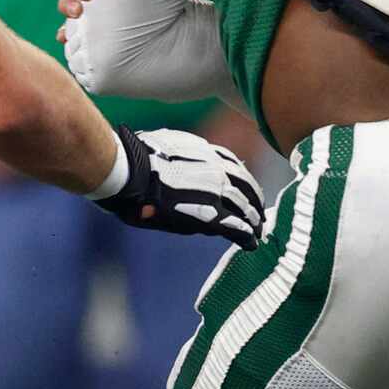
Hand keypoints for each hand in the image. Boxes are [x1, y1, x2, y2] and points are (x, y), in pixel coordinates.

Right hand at [97, 125, 265, 247]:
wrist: (130, 171)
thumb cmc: (135, 159)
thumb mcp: (165, 145)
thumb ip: (181, 154)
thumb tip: (177, 159)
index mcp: (206, 152)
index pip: (234, 166)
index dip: (243, 180)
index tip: (246, 190)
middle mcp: (217, 169)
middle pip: (246, 186)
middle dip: (254, 200)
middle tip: (258, 213)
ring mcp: (216, 192)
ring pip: (245, 207)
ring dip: (253, 220)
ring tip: (257, 231)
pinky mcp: (210, 215)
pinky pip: (235, 227)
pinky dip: (246, 236)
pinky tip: (250, 243)